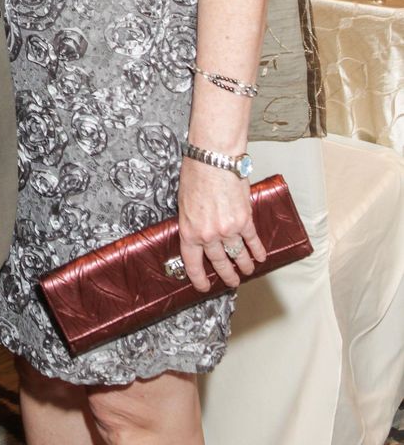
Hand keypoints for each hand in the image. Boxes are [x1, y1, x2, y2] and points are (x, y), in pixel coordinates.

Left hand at [178, 160, 265, 290]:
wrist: (214, 158)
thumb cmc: (196, 173)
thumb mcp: (183, 202)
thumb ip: (191, 221)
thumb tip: (197, 231)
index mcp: (190, 230)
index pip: (193, 262)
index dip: (198, 277)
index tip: (203, 286)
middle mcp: (209, 234)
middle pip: (219, 261)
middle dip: (225, 274)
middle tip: (230, 282)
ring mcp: (229, 229)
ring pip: (238, 254)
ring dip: (243, 265)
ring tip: (246, 271)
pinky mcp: (245, 219)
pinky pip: (252, 240)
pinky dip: (257, 250)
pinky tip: (260, 256)